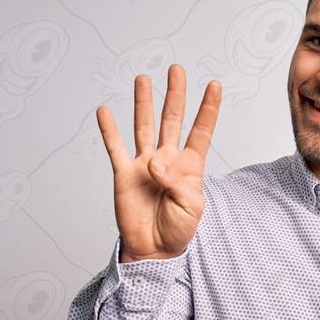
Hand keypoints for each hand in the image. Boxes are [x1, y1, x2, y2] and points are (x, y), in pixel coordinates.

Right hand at [97, 65, 221, 261]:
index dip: (208, 108)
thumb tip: (154, 161)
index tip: (214, 85)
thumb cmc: (178, 229)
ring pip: (144, 126)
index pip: (201, 130)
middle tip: (176, 69)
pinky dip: (109, 130)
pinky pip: (115, 148)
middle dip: (175, 94)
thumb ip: (176, 181)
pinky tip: (104, 111)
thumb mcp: (191, 206)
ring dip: (143, 103)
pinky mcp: (125, 174)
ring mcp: (145, 164)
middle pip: (172, 119)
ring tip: (143, 79)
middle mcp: (167, 159)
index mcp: (190, 166)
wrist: (154, 249)